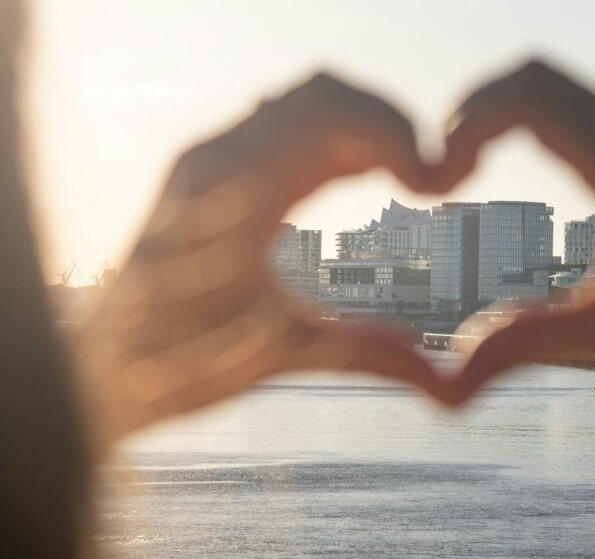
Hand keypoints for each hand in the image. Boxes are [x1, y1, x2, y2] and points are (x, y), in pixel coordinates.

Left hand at [74, 74, 448, 451]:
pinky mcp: (216, 167)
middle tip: (425, 178)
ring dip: (364, 128)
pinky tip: (362, 172)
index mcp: (234, 187)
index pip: (329, 113)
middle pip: (323, 94)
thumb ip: (360, 353)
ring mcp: (213, 157)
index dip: (394, 134)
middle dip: (389, 125)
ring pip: (305, 102)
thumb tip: (436, 377)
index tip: (432, 184)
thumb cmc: (178, 358)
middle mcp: (218, 155)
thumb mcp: (278, 354)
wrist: (106, 358)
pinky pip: (286, 124)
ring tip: (403, 176)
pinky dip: (337, 137)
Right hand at [433, 60, 594, 558]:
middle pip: (536, 78)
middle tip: (440, 173)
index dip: (469, 125)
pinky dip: (521, 123)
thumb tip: (446, 384)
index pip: (534, 100)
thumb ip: (523, 346)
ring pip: (552, 87)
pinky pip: (570, 110)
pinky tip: (501, 165)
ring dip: (495, 114)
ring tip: (460, 170)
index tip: (442, 182)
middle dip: (472, 112)